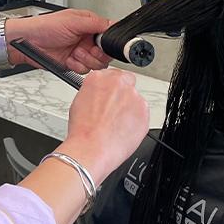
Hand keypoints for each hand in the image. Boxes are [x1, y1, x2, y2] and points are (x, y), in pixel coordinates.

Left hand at [7, 9, 112, 73]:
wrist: (27, 42)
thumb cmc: (45, 26)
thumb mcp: (72, 21)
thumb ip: (95, 23)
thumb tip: (113, 24)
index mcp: (88, 25)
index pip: (108, 35)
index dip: (107, 43)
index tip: (100, 45)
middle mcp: (86, 39)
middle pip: (105, 53)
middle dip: (95, 54)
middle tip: (85, 49)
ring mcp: (80, 52)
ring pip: (96, 64)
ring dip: (85, 60)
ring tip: (73, 53)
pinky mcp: (73, 64)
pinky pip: (84, 70)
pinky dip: (76, 66)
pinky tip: (68, 60)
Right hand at [58, 69, 148, 183]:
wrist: (92, 148)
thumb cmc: (83, 130)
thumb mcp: (78, 103)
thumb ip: (93, 92)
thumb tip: (98, 95)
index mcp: (99, 78)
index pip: (111, 74)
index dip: (110, 87)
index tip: (109, 95)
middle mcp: (118, 83)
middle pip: (127, 82)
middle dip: (123, 93)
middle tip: (115, 109)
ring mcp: (134, 97)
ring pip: (135, 99)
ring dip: (129, 109)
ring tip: (116, 125)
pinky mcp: (144, 111)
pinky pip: (142, 114)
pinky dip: (136, 121)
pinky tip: (123, 130)